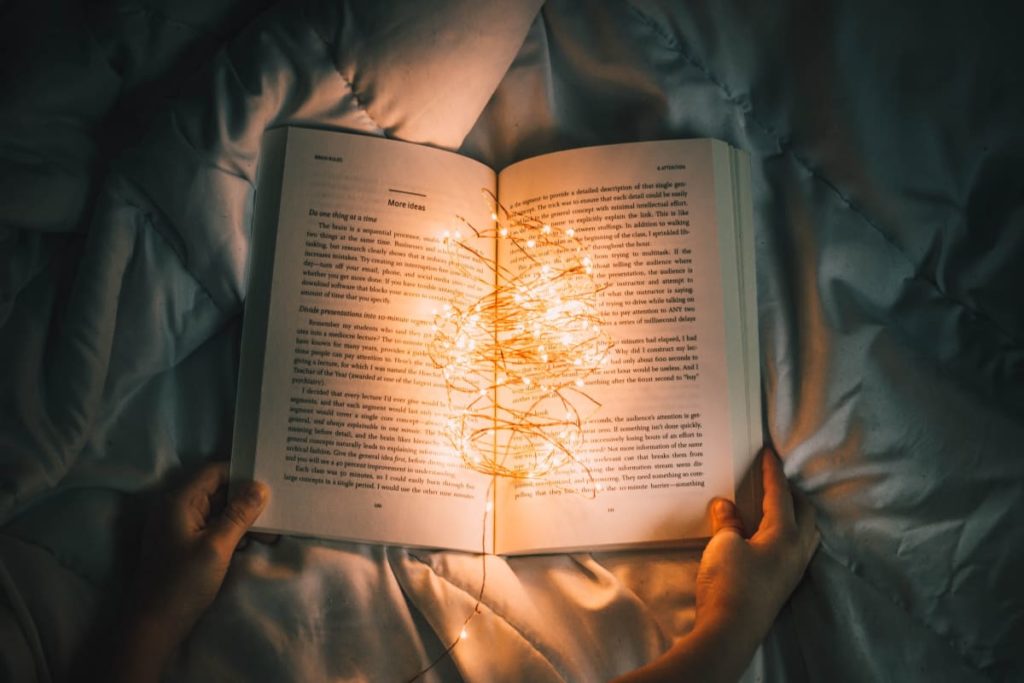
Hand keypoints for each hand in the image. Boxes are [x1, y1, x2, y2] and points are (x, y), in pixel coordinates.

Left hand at [113, 462, 268, 681]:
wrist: (155, 626)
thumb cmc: (183, 583)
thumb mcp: (217, 546)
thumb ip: (239, 514)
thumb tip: (260, 487)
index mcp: (179, 501)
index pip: (214, 472)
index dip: (241, 473)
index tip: (270, 478)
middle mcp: (177, 508)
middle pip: (217, 491)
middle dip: (247, 498)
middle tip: (278, 506)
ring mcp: (180, 527)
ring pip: (218, 511)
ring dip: (243, 518)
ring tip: (271, 530)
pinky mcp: (185, 544)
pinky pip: (213, 527)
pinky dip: (233, 531)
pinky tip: (254, 541)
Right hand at [614, 448, 818, 682]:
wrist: (730, 629)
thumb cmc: (730, 582)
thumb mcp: (724, 544)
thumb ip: (728, 521)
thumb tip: (726, 505)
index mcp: (786, 534)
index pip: (781, 494)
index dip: (772, 472)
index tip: (769, 453)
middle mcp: (797, 550)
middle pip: (804, 513)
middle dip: (791, 493)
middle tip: (775, 479)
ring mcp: (793, 570)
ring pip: (805, 534)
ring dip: (795, 515)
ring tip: (778, 506)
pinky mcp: (783, 585)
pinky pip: (795, 549)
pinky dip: (787, 534)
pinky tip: (770, 537)